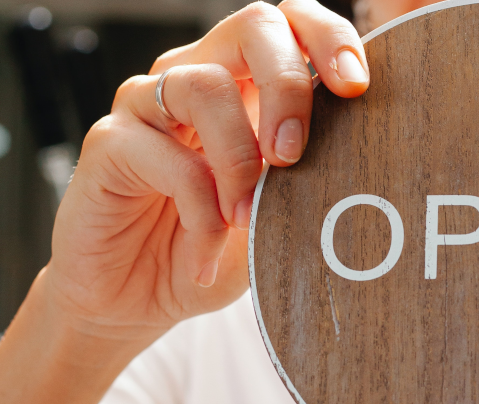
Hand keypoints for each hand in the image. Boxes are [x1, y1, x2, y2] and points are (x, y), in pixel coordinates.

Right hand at [47, 0, 369, 346]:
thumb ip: (317, 185)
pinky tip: (203, 258)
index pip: (293, 24)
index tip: (356, 87)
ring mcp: (149, 105)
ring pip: (205, 85)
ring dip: (239, 160)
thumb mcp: (283, 220)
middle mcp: (199, 78)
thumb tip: (369, 172)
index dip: (329, 37)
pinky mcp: (109, 143)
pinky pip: (165, 156)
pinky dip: (198, 213)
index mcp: (250, 86)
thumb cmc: (218, 252)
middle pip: (255, 26)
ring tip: (246, 221)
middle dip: (288, 85)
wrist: (139, 302)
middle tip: (294, 155)